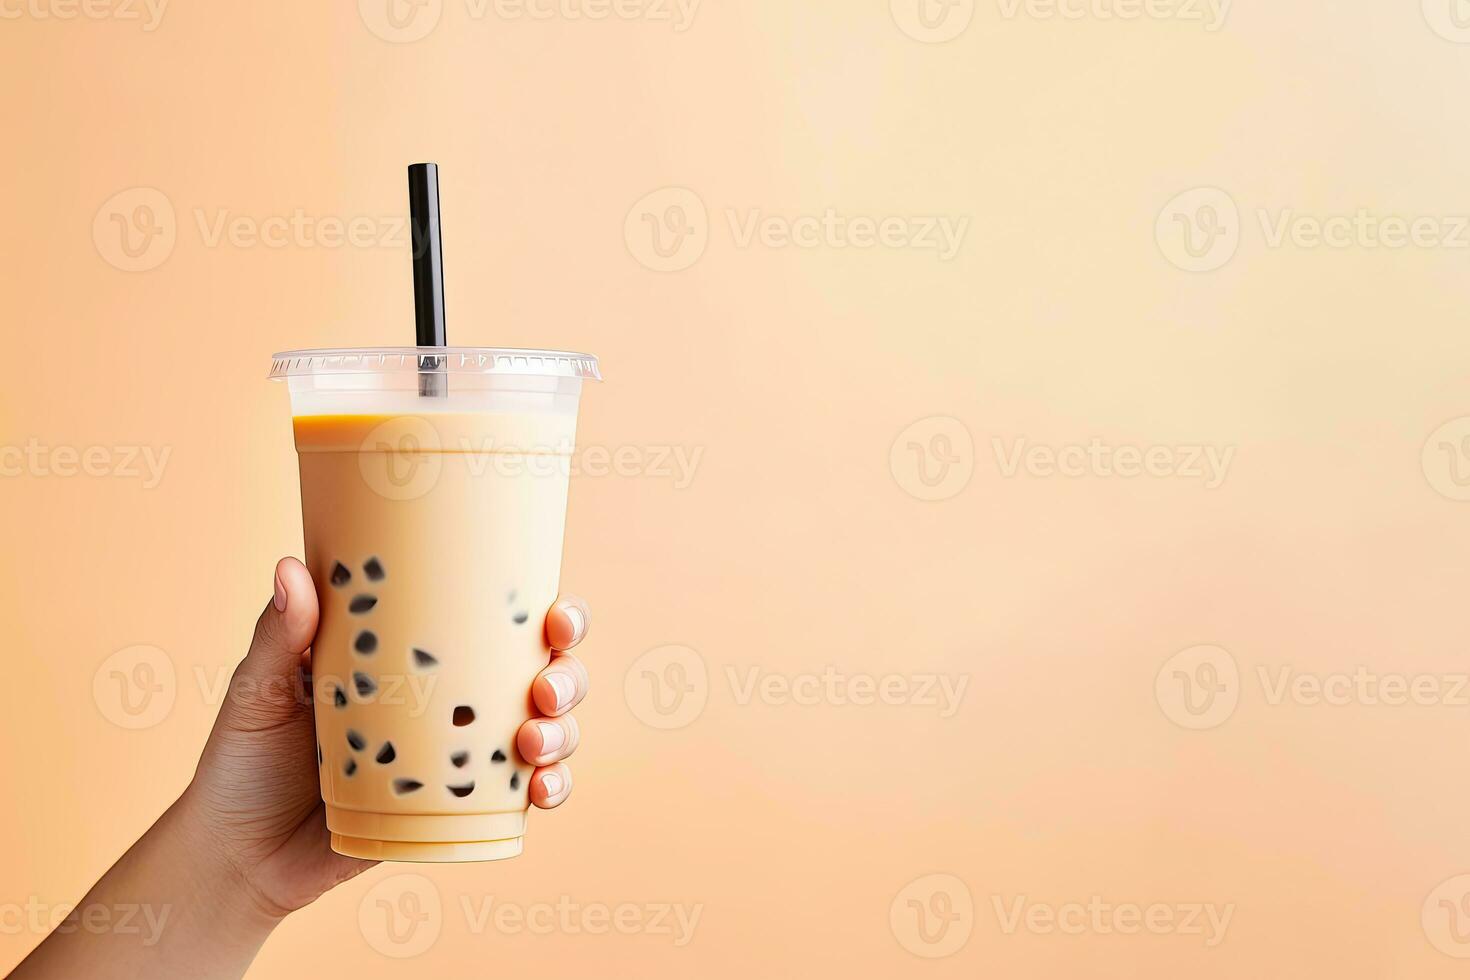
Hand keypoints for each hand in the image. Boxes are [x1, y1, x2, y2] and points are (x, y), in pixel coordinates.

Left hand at [182, 557, 591, 918]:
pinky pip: (522, 797)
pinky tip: (539, 792)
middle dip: (568, 676)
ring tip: (534, 743)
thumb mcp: (259, 688)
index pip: (503, 623)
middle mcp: (456, 701)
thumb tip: (291, 568)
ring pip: (547, 732)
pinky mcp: (458, 810)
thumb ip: (280, 634)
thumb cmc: (244, 758)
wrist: (234, 854)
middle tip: (546, 688)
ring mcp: (461, 757)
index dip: (551, 614)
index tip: (555, 614)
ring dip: (563, 733)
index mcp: (422, 656)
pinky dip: (548, 790)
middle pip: (545, 674)